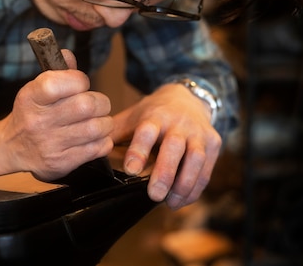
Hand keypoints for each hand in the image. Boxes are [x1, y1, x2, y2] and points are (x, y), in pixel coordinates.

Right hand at [0, 50, 114, 181]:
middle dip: (100, 102)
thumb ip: (56, 72)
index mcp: (30, 97)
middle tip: (97, 105)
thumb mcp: (35, 90)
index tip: (80, 84)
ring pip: (97, 127)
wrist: (10, 148)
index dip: (80, 80)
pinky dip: (103, 140)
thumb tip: (68, 55)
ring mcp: (49, 144)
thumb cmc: (30, 113)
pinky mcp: (61, 162)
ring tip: (97, 121)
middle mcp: (38, 121)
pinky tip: (94, 138)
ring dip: (104, 122)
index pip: (62, 82)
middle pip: (86, 105)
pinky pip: (98, 148)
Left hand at [112, 84, 221, 209]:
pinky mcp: (214, 143)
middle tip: (153, 195)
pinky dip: (196, 188)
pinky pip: (207, 169)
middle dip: (164, 172)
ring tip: (170, 204)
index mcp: (154, 115)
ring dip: (184, 185)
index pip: (146, 132)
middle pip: (174, 147)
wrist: (187, 98)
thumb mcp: (132, 116)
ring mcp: (198, 133)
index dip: (139, 151)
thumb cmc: (153, 113)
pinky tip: (182, 200)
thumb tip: (89, 149)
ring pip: (196, 159)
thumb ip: (113, 133)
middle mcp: (179, 123)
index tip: (132, 171)